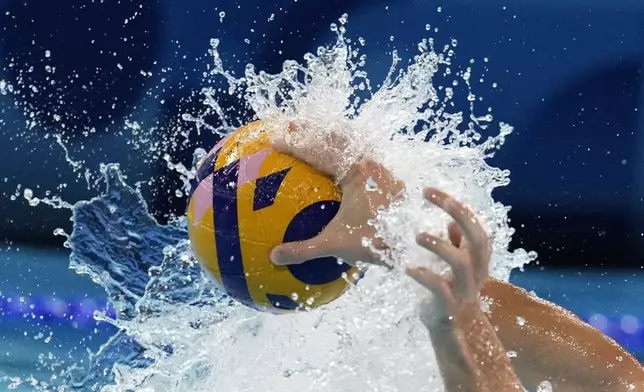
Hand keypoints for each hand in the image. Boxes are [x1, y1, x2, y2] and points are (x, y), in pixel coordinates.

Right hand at [269, 121, 404, 267]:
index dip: (295, 145)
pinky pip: (366, 159)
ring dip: (334, 138)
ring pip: (354, 145)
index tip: (275, 140)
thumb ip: (304, 249)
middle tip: (293, 125)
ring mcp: (381, 170)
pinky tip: (343, 162)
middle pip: (336, 138)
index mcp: (353, 173)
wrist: (414, 242)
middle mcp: (369, 165)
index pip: (318, 152)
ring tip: (317, 133)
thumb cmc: (375, 240)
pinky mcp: (390, 180)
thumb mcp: (336, 245)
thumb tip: (275, 256)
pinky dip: (350, 153)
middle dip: (313, 130)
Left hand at [406, 187, 491, 327]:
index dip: (455, 204)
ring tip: (417, 236)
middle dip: (457, 213)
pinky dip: (424, 276)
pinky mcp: (449, 306)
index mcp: (479, 256)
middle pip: (476, 238)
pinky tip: (408, 269)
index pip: (473, 224)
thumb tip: (450, 223)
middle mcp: (477, 270)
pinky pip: (440, 288)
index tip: (429, 190)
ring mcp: (465, 288)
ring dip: (439, 246)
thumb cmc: (451, 288)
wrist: (452, 328)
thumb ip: (456, 243)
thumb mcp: (456, 263)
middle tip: (430, 198)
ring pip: (460, 263)